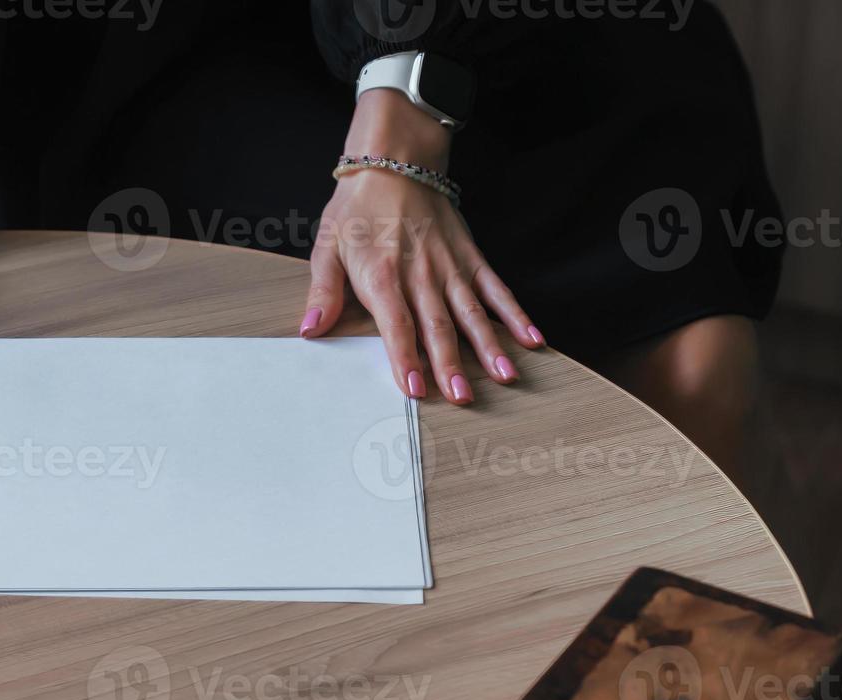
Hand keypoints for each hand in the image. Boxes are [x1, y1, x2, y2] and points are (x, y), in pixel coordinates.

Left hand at [302, 91, 543, 402]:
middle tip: (461, 397)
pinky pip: (495, 288)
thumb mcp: (327, 247)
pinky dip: (514, 314)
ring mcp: (449, 266)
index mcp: (382, 274)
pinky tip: (531, 339)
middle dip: (450, 364)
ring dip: (488, 347)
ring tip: (504, 376)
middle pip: (437, 326)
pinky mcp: (469, 256)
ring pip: (471, 312)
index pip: (396, 325)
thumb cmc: (356, 208)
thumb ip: (323, 292)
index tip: (415, 390)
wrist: (394, 160)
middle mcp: (420, 273)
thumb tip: (311, 329)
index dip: (406, 359)